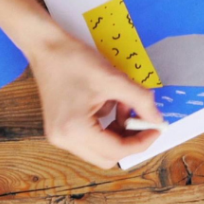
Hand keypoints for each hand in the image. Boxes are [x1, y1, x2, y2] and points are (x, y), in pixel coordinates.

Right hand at [28, 28, 166, 168]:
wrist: (45, 46)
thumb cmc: (73, 59)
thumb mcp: (114, 79)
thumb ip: (141, 101)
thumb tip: (157, 120)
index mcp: (74, 130)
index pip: (116, 151)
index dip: (141, 142)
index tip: (156, 128)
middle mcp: (64, 139)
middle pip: (107, 157)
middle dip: (129, 141)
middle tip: (142, 120)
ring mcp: (59, 136)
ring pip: (100, 149)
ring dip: (117, 132)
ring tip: (123, 104)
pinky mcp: (60, 129)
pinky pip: (91, 138)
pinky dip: (106, 126)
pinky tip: (109, 103)